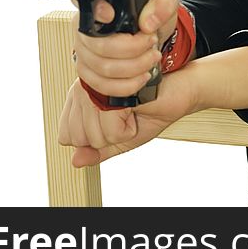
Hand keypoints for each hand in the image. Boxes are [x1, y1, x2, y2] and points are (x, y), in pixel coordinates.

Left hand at [58, 67, 197, 166]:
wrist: (181, 93)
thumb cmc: (152, 111)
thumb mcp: (122, 139)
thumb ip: (97, 151)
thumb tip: (75, 161)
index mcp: (81, 98)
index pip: (66, 136)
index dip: (91, 139)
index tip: (113, 124)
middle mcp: (85, 89)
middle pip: (78, 138)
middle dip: (106, 138)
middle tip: (125, 118)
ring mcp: (98, 87)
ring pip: (94, 135)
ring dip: (120, 132)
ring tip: (132, 112)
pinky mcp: (113, 89)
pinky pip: (111, 129)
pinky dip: (128, 127)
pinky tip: (137, 108)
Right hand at [72, 0, 181, 97]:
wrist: (151, 36)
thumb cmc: (151, 17)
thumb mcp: (163, 3)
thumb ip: (161, 5)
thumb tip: (148, 23)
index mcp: (99, 6)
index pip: (90, 8)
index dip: (97, 12)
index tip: (110, 15)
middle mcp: (85, 30)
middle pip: (101, 47)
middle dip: (134, 50)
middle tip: (151, 43)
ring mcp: (84, 53)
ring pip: (103, 69)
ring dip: (135, 68)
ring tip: (151, 59)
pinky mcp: (89, 74)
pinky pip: (103, 86)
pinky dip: (128, 84)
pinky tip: (142, 76)